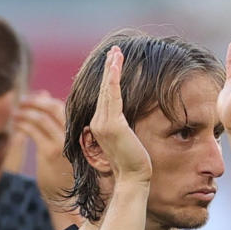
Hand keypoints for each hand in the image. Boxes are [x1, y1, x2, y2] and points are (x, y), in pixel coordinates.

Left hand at [15, 91, 74, 204]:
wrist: (67, 196)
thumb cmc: (63, 168)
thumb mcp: (62, 141)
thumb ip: (54, 119)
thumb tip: (44, 95)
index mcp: (79, 130)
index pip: (63, 106)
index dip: (45, 100)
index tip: (33, 98)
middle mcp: (74, 134)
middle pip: (53, 107)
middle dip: (35, 101)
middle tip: (22, 101)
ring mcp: (63, 143)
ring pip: (42, 118)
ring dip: (26, 112)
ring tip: (15, 113)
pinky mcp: (50, 152)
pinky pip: (34, 131)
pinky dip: (23, 125)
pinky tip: (16, 124)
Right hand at [87, 47, 150, 181]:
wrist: (133, 178)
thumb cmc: (133, 163)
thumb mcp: (127, 140)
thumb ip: (123, 127)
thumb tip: (129, 118)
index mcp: (99, 126)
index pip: (103, 98)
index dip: (107, 80)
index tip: (113, 64)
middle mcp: (97, 123)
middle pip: (102, 90)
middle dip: (108, 69)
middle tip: (113, 51)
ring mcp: (102, 123)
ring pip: (106, 89)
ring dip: (111, 68)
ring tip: (115, 52)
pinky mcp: (111, 124)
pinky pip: (111, 95)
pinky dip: (113, 77)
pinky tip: (116, 64)